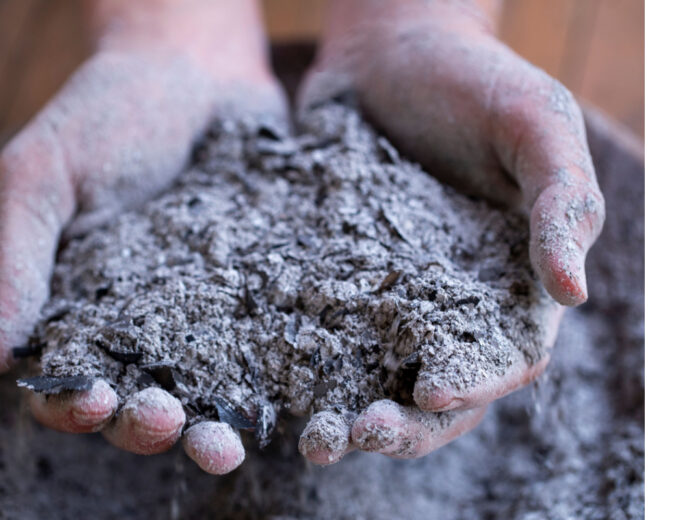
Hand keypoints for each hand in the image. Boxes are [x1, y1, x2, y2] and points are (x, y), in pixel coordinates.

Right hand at [0, 0, 285, 474]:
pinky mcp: (259, 296)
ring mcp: (206, 313)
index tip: (92, 399)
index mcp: (78, 306)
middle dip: (150, 427)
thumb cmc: (106, 115)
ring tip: (228, 445)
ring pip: (205, 393)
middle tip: (170, 422)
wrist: (196, 72)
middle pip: (139, 403)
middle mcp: (143, 323)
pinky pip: (264, 348)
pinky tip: (287, 395)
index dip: (71, 404)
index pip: (65, 381)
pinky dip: (272, 381)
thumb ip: (18, 261)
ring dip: (209, 428)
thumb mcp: (43, 177)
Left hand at [297, 0, 603, 463]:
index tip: (428, 390)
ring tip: (316, 437)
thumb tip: (573, 293)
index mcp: (513, 282)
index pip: (504, 357)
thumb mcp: (536, 123)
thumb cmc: (475, 79)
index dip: (474, 383)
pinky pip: (322, 331)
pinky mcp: (338, 277)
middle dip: (405, 423)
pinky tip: (272, 382)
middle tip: (358, 433)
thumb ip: (562, 200)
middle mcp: (451, 303)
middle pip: (438, 389)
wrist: (389, 48)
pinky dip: (303, 364)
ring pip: (377, 376)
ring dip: (351, 412)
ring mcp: (390, 295)